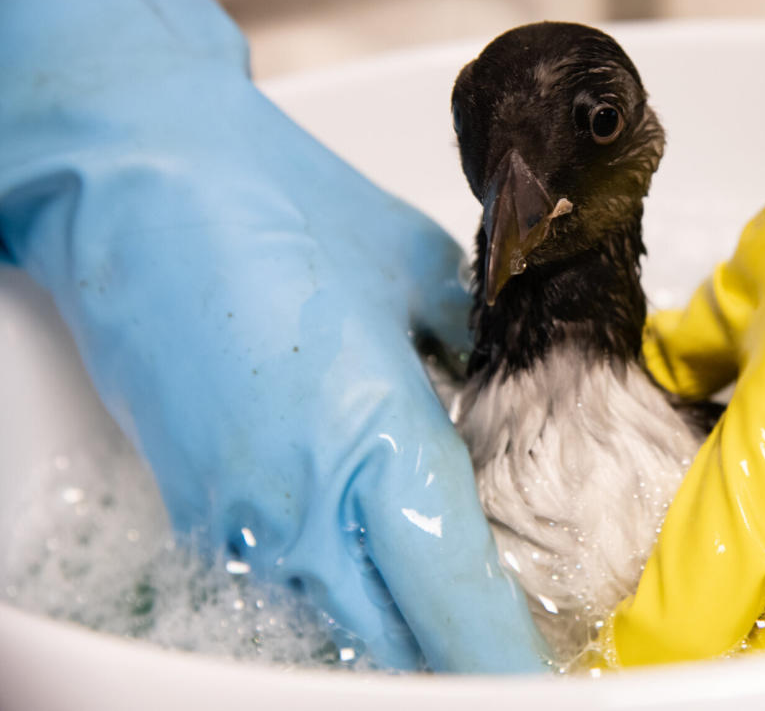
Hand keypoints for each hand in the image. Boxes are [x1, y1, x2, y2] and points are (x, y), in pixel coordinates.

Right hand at [0, 0, 546, 671]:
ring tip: (450, 597)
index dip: (507, 656)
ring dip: (399, 630)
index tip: (543, 672)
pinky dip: (339, 594)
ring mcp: (238, 523)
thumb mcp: (420, 274)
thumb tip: (507, 390)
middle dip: (457, 658)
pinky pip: (286, 589)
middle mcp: (301, 509)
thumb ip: (477, 352)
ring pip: (339, 627)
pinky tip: (372, 550)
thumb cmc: (274, 211)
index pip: (458, 604)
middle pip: (397, 649)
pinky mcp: (199, 514)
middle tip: (510, 642)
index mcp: (373, 446)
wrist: (141, 182)